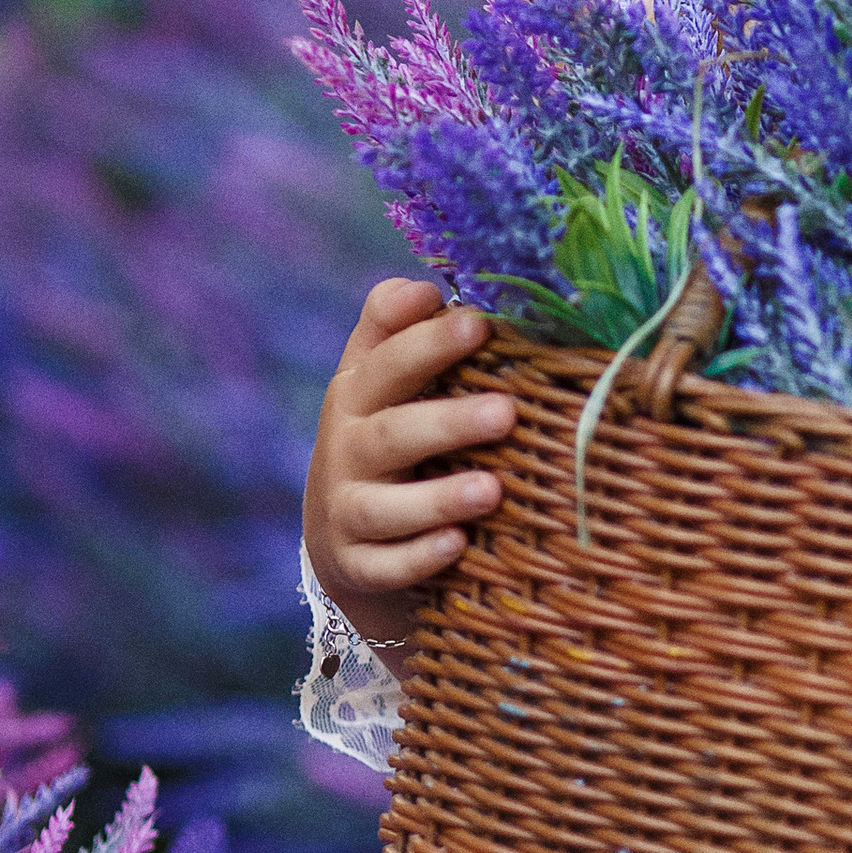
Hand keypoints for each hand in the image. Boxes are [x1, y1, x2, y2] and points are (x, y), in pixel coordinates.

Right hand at [303, 280, 516, 645]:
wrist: (343, 536)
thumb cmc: (386, 437)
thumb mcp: (380, 382)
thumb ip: (396, 329)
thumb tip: (425, 286)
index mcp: (358, 394)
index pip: (385, 361)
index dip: (426, 341)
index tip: (478, 323)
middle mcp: (347, 449)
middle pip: (392, 433)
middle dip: (448, 422)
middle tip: (508, 412)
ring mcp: (349, 511)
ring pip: (387, 507)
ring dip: (439, 498)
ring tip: (493, 490)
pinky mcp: (358, 564)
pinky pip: (385, 566)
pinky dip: (419, 559)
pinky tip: (457, 547)